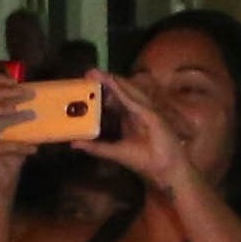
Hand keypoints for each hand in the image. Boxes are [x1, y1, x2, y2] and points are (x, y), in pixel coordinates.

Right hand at [0, 76, 34, 200]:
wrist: (2, 179)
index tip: (15, 80)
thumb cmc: (11, 153)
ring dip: (5, 112)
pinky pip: (1, 146)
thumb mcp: (17, 129)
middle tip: (28, 93)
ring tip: (29, 113)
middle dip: (5, 94)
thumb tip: (35, 94)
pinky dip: (18, 146)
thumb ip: (20, 113)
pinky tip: (33, 148)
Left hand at [78, 73, 193, 196]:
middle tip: (89, 72)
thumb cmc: (145, 160)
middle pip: (121, 92)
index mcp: (130, 118)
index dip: (103, 91)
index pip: (116, 100)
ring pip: (128, 92)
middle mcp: (138, 111)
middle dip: (106, 81)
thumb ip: (96, 147)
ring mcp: (147, 111)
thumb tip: (74, 143)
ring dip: (114, 82)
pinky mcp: (152, 116)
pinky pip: (135, 102)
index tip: (87, 82)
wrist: (166, 170)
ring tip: (98, 73)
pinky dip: (124, 93)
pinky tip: (114, 85)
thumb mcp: (115, 152)